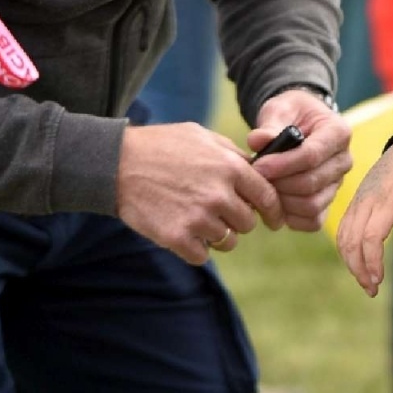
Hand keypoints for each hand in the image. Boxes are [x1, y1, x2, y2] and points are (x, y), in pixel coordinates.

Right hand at [116, 122, 283, 264]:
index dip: (274, 211)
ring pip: (227, 241)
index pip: (268, 197)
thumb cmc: (161, 146)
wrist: (117, 163)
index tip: (274, 221)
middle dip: (237, 220)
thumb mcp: (202, 137)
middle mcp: (219, 195)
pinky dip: (196, 248)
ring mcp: (198, 218)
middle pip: (247, 223)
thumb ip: (232, 154)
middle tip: (218, 212)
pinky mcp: (177, 238)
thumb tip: (258, 169)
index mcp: (230, 167)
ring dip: (217, 235)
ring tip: (197, 220)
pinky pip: (202, 255)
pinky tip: (184, 233)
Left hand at [247, 89, 352, 231]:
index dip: (283, 164)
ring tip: (265, 188)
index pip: (313, 155)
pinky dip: (291, 217)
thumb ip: (270, 125)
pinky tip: (275, 202)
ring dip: (283, 201)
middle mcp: (343, 160)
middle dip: (280, 183)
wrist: (300, 123)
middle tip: (256, 178)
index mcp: (338, 132)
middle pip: (312, 183)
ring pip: (312, 205)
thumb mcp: (280, 109)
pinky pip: (313, 220)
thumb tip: (257, 141)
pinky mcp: (328, 200)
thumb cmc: (291, 114)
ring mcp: (337, 183)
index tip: (258, 166)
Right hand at [336, 136, 392, 295]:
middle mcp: (368, 201)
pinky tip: (358, 264)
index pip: (371, 237)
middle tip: (372, 290)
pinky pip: (342, 229)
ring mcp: (358, 201)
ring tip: (366, 282)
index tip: (379, 281)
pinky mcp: (354, 202)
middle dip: (359, 269)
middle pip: (352, 241)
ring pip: (343, 237)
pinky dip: (346, 249)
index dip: (372, 262)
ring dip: (350, 262)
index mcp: (388, 201)